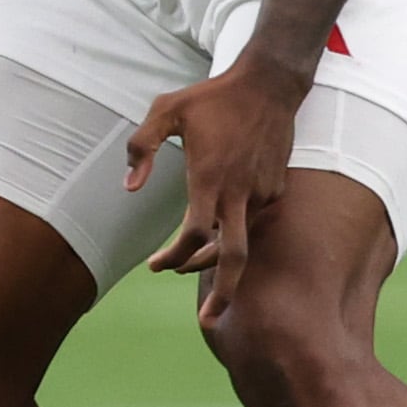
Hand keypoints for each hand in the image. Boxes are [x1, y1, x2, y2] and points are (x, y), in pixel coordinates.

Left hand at [126, 59, 305, 321]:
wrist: (269, 84)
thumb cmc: (211, 97)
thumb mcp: (165, 109)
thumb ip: (141, 146)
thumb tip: (129, 187)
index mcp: (210, 179)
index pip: (192, 236)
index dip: (172, 257)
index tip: (156, 266)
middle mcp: (239, 193)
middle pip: (234, 259)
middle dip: (225, 295)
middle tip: (210, 322)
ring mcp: (262, 192)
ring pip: (241, 238)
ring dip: (219, 255)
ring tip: (195, 263)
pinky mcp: (277, 187)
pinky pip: (254, 216)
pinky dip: (237, 225)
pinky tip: (223, 218)